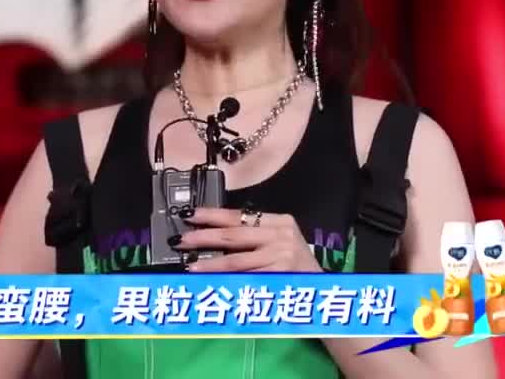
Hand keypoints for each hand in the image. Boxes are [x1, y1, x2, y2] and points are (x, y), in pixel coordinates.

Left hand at [173, 207, 321, 273]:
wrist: (323, 289)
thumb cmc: (295, 265)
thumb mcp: (278, 242)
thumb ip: (252, 236)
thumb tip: (211, 234)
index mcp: (279, 221)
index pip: (237, 215)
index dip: (210, 215)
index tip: (189, 215)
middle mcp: (281, 235)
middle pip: (234, 235)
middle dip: (203, 238)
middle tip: (182, 240)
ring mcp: (282, 256)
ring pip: (237, 261)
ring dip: (210, 265)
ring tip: (190, 265)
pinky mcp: (280, 277)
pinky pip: (247, 279)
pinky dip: (227, 282)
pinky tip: (212, 282)